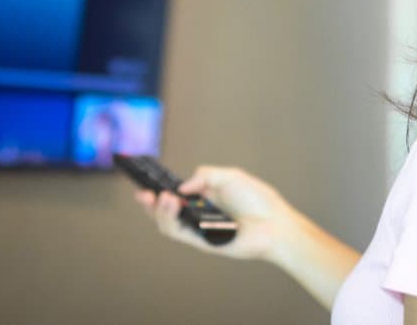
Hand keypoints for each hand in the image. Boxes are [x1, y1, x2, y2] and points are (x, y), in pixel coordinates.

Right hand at [134, 165, 296, 261]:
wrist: (275, 224)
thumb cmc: (257, 200)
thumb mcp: (229, 176)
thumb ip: (204, 175)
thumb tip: (182, 187)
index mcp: (204, 198)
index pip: (174, 195)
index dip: (158, 189)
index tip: (145, 181)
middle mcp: (198, 214)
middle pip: (165, 212)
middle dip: (150, 203)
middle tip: (142, 193)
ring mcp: (199, 229)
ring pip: (168, 224)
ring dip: (160, 211)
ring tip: (162, 197)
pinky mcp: (203, 242)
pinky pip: (180, 233)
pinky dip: (172, 219)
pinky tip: (172, 204)